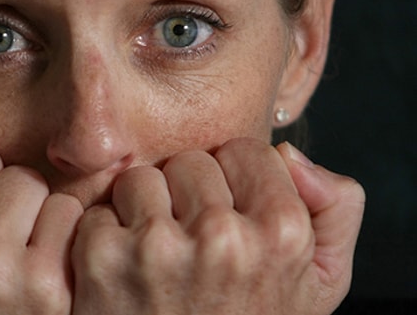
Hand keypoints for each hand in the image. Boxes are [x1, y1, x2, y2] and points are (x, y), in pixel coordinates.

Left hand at [70, 138, 364, 314]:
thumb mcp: (318, 281)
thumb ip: (334, 207)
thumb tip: (287, 154)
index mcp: (282, 233)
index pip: (245, 151)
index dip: (234, 183)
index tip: (230, 219)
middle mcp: (222, 237)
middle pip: (189, 161)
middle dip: (186, 196)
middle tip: (191, 246)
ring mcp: (159, 248)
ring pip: (140, 179)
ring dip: (141, 213)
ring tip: (156, 262)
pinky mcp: (103, 258)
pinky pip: (96, 210)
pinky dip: (102, 239)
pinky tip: (124, 276)